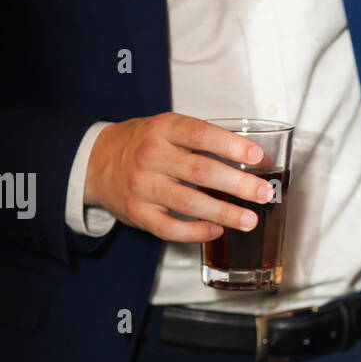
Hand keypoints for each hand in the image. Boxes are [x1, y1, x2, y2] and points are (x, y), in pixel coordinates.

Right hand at [84, 112, 276, 240]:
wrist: (97, 161)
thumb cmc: (145, 144)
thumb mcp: (169, 130)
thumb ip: (208, 142)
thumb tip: (260, 160)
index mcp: (163, 129)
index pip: (200, 134)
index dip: (231, 145)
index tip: (257, 156)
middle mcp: (151, 156)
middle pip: (200, 171)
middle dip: (237, 184)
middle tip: (263, 194)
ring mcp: (142, 186)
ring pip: (188, 203)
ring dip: (224, 213)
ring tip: (249, 220)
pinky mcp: (137, 212)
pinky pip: (169, 228)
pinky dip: (195, 232)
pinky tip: (216, 231)